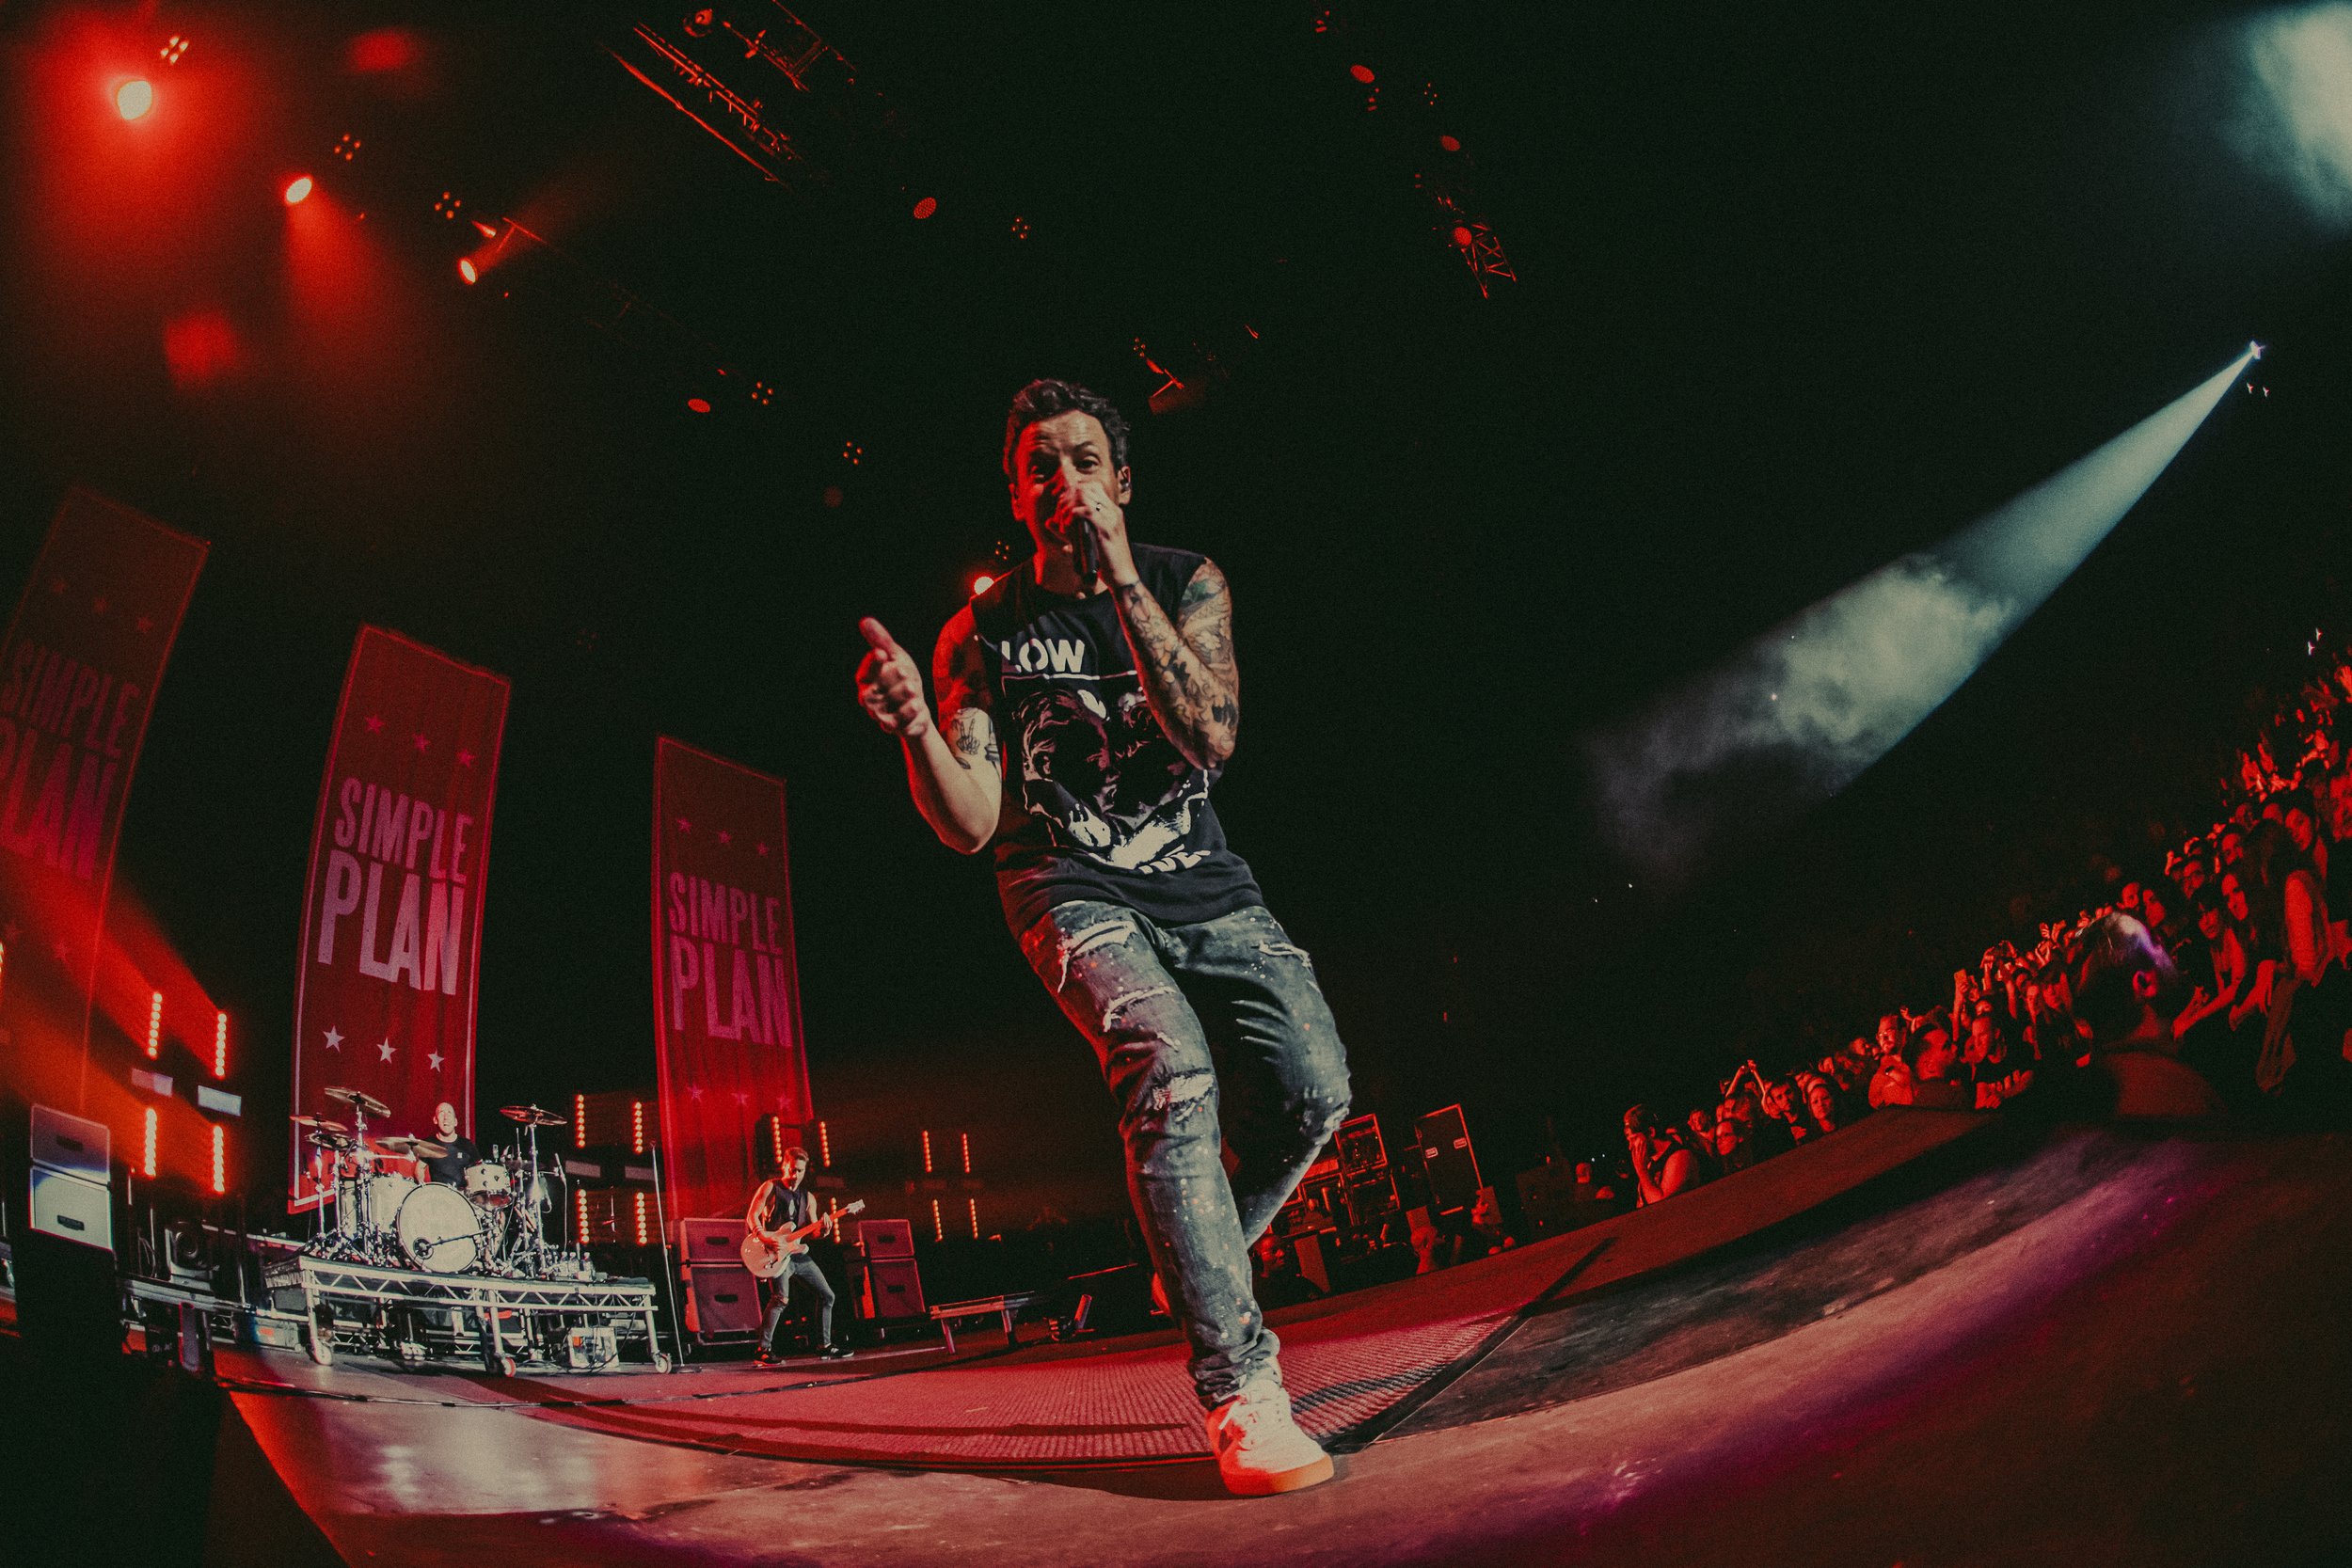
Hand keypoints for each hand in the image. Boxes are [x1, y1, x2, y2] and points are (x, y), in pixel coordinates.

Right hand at [854, 617, 931, 738]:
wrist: (917, 707)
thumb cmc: (902, 677)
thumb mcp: (896, 656)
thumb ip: (881, 641)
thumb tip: (864, 621)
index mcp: (866, 680)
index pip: (865, 672)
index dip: (872, 663)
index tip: (882, 653)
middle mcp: (868, 699)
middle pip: (878, 688)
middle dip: (894, 677)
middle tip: (905, 672)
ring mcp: (879, 715)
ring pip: (890, 704)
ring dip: (904, 694)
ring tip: (913, 688)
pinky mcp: (892, 727)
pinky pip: (900, 720)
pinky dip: (910, 710)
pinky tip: (917, 704)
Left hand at [1051, 475, 1134, 585]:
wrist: (1122, 575)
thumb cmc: (1105, 561)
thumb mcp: (1085, 541)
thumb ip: (1069, 531)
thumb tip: (1048, 522)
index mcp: (1112, 512)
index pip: (1092, 487)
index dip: (1073, 493)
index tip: (1063, 508)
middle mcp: (1113, 511)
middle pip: (1085, 488)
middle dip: (1067, 499)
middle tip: (1060, 515)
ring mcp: (1111, 519)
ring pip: (1084, 496)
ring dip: (1068, 506)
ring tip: (1063, 521)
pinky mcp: (1107, 529)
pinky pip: (1086, 511)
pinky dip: (1072, 515)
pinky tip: (1067, 525)